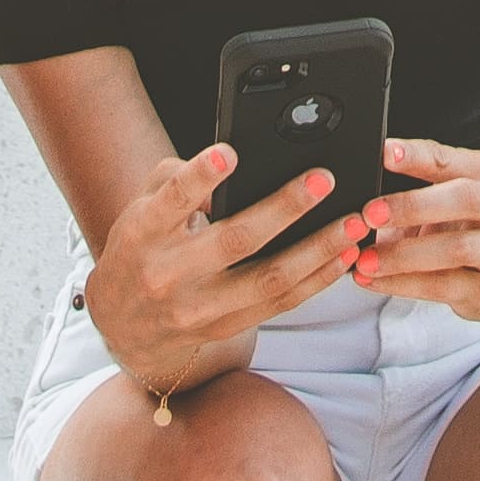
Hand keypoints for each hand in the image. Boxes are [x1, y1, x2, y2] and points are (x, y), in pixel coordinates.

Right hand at [84, 139, 354, 398]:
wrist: (125, 324)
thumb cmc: (142, 245)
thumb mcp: (141, 207)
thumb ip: (177, 179)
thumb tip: (234, 169)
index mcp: (143, 233)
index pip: (171, 201)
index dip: (200, 178)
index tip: (230, 152)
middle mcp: (169, 274)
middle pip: (234, 241)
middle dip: (284, 209)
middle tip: (324, 179)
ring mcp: (199, 308)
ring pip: (268, 280)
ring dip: (317, 250)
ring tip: (354, 222)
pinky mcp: (225, 327)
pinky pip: (279, 304)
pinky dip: (316, 280)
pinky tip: (343, 255)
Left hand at [345, 140, 479, 321]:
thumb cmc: (466, 228)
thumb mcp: (445, 199)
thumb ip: (412, 189)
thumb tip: (357, 191)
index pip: (449, 159)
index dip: (416, 155)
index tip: (384, 152)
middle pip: (464, 199)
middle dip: (413, 205)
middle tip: (370, 213)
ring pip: (456, 248)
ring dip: (404, 254)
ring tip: (366, 259)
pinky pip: (443, 286)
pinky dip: (403, 284)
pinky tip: (374, 280)